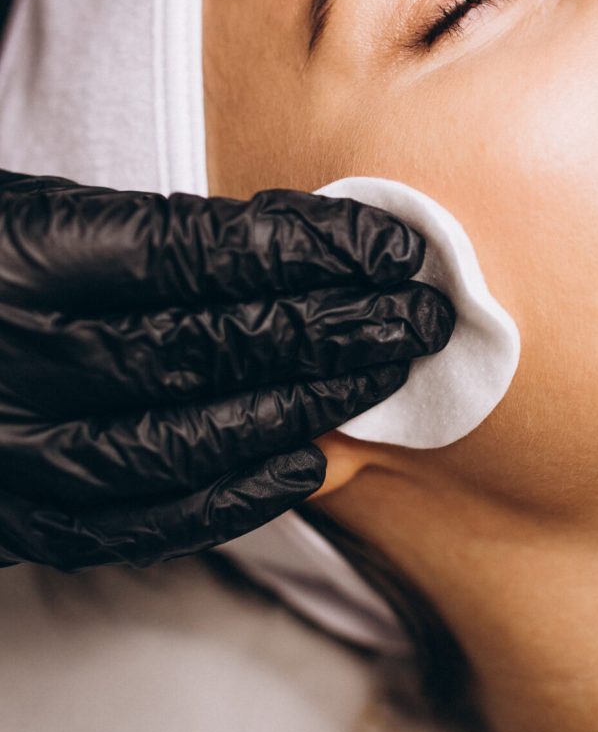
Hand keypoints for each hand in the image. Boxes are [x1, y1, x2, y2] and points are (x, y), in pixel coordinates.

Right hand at [0, 171, 453, 569]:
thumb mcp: (32, 212)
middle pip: (208, 345)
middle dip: (332, 329)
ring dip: (302, 407)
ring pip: (182, 437)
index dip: (312, 250)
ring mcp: (5, 446)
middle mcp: (12, 354)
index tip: (394, 246)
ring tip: (385, 380)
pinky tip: (301, 465)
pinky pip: (129, 519)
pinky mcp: (6, 512)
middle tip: (422, 316)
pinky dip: (224, 497)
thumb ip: (141, 235)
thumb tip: (290, 246)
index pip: (199, 253)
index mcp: (19, 255)